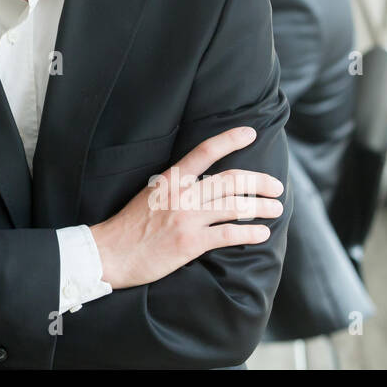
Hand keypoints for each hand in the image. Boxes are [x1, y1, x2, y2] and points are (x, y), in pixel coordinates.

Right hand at [90, 126, 284, 289]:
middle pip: (231, 180)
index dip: (230, 139)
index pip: (204, 151)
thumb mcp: (150, 194)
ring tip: (275, 209)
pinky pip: (229, 234)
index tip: (250, 133)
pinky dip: (249, 232)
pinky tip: (261, 233)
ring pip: (235, 206)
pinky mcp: (190, 242)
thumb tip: (202, 186)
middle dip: (259, 181)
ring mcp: (186, 218)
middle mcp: (181, 194)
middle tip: (276, 186)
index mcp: (170, 179)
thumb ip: (175, 187)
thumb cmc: (130, 225)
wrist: (110, 252)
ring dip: (261, 207)